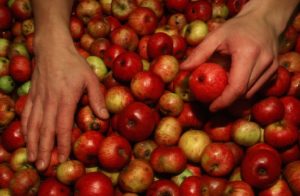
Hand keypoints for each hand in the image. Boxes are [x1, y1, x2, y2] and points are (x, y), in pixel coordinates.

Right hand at [21, 42, 108, 170]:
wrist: (52, 48)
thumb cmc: (74, 63)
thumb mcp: (90, 77)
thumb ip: (96, 98)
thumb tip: (104, 117)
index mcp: (65, 98)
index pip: (62, 126)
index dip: (62, 143)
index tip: (62, 158)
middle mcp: (49, 101)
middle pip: (45, 130)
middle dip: (44, 150)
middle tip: (43, 167)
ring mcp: (39, 98)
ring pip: (34, 125)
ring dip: (33, 143)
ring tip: (32, 158)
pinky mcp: (32, 95)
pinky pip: (27, 114)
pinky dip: (25, 128)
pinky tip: (26, 138)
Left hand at [181, 10, 278, 111]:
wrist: (264, 19)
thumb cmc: (237, 28)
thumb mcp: (215, 36)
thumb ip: (199, 53)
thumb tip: (183, 68)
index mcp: (248, 53)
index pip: (237, 87)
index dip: (224, 101)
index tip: (211, 107)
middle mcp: (264, 62)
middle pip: (244, 93)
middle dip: (227, 100)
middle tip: (212, 98)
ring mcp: (272, 68)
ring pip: (251, 93)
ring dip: (236, 96)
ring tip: (222, 88)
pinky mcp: (275, 72)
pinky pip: (258, 89)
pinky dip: (245, 90)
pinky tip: (235, 81)